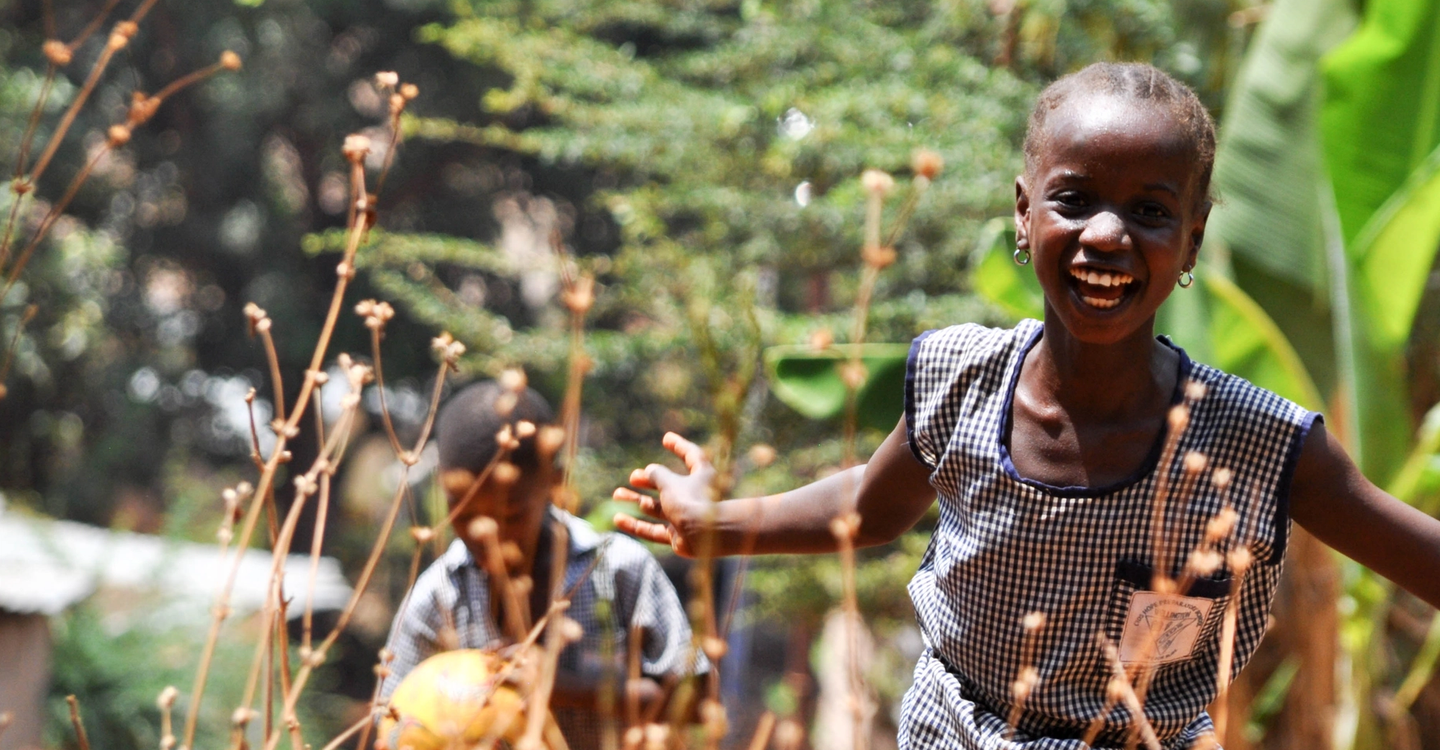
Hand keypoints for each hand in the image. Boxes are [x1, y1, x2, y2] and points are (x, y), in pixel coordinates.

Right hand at [612, 432, 715, 556]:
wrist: (703, 538)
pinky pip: (654, 529)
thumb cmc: (690, 502)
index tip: (666, 438)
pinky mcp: (678, 536)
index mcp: (702, 476)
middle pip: (670, 485)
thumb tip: (649, 471)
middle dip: (650, 480)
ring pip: (658, 508)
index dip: (679, 446)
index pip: (692, 456)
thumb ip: (657, 474)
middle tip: (633, 477)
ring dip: (638, 500)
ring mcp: (686, 517)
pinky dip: (637, 524)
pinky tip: (618, 519)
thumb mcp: (670, 482)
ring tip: (617, 494)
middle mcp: (696, 496)